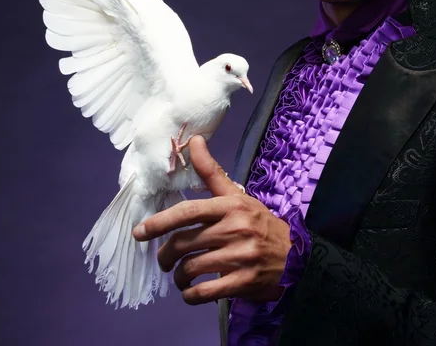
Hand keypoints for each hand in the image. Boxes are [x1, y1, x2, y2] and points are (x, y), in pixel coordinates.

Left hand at [132, 135, 291, 304]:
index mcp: (231, 206)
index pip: (189, 212)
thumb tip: (194, 140)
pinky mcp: (244, 282)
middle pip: (184, 243)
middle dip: (165, 254)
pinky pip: (205, 292)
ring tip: (179, 276)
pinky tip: (190, 292)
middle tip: (163, 260)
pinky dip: (191, 295)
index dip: (160, 222)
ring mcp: (240, 257)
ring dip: (178, 276)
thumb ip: (211, 172)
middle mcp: (234, 229)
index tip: (140, 231)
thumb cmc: (259, 223)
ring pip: (192, 268)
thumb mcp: (237, 196)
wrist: (296, 254)